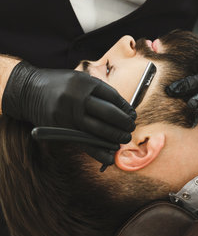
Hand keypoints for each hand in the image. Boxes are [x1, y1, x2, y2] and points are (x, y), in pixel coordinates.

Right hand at [2, 61, 135, 163]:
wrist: (27, 90)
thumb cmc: (59, 84)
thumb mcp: (80, 80)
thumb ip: (99, 92)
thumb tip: (123, 109)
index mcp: (85, 83)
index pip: (113, 98)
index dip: (125, 108)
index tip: (132, 114)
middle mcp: (77, 98)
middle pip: (108, 114)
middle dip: (123, 123)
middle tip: (130, 127)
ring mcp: (68, 114)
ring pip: (98, 129)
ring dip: (114, 137)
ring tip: (123, 139)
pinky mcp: (61, 128)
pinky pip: (83, 142)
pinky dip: (98, 151)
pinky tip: (110, 156)